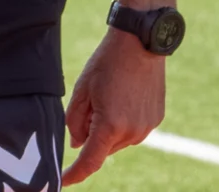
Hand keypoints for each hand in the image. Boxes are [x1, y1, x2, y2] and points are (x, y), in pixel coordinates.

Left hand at [61, 28, 166, 184]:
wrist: (141, 41)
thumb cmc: (107, 62)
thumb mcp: (82, 90)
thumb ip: (74, 122)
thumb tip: (77, 145)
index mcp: (110, 126)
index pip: (89, 162)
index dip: (74, 175)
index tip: (62, 181)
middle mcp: (132, 133)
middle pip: (102, 147)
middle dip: (91, 133)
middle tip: (91, 102)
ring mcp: (147, 127)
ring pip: (117, 140)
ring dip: (108, 127)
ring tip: (109, 94)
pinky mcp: (156, 119)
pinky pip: (133, 129)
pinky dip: (123, 120)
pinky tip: (123, 94)